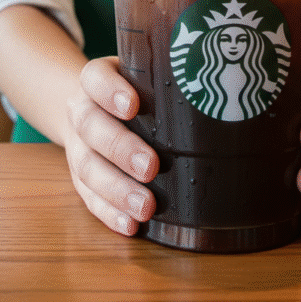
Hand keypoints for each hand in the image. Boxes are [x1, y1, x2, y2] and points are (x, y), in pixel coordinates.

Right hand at [64, 57, 158, 235]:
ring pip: (86, 166)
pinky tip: (130, 225)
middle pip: (90, 126)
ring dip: (116, 189)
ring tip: (146, 207)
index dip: (108, 91)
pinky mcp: (79, 176)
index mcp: (95, 80)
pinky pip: (88, 196)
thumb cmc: (133, 90)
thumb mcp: (142, 76)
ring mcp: (77, 145)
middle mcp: (81, 110)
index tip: (132, 106)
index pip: (94, 78)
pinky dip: (109, 212)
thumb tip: (223, 98)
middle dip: (120, 148)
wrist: (90, 106)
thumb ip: (168, 82)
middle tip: (150, 167)